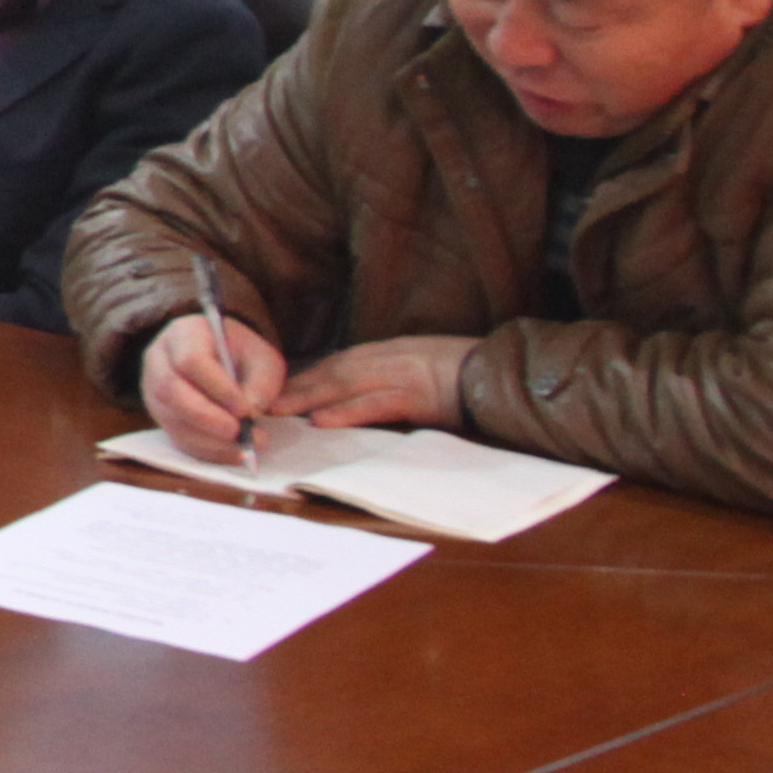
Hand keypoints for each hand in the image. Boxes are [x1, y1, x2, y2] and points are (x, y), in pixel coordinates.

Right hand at [139, 308, 294, 456]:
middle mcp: (159, 359)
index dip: (217, 388)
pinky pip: (176, 438)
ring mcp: (153, 389)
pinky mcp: (159, 416)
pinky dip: (206, 451)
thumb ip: (263, 381)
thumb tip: (251, 412)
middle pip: (169, 390)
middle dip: (206, 417)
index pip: (191, 360)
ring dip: (208, 439)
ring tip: (243, 448)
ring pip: (170, 418)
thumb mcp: (262, 358)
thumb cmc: (241, 354)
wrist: (221, 358)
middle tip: (238, 433)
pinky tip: (232, 453)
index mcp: (185, 333)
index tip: (245, 409)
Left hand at [272, 333, 470, 429]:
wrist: (508, 375)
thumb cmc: (471, 377)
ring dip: (309, 398)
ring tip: (278, 411)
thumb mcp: (426, 370)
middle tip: (264, 402)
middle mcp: (392, 358)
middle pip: (333, 371)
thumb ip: (394, 380)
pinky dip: (346, 412)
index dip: (308, 375)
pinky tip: (322, 421)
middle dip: (297, 386)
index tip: (279, 387)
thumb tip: (362, 397)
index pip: (340, 362)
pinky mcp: (419, 397)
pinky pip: (375, 405)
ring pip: (345, 385)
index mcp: (394, 351)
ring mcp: (404, 375)